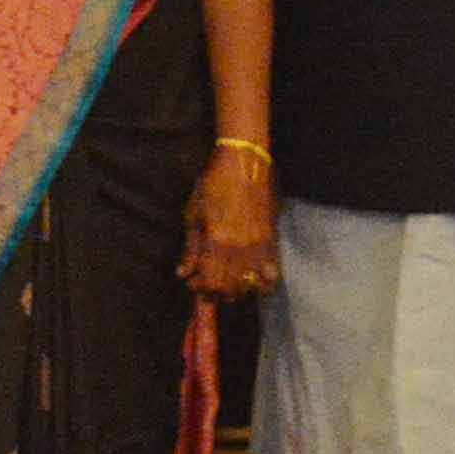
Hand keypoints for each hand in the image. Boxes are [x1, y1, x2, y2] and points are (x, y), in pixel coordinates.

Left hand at [184, 148, 281, 298]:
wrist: (244, 162)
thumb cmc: (213, 184)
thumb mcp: (194, 214)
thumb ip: (190, 248)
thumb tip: (183, 273)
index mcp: (217, 242)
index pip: (209, 282)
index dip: (199, 286)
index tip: (192, 280)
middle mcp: (240, 249)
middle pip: (229, 288)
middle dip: (215, 291)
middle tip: (207, 282)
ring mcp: (259, 246)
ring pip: (250, 285)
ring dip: (236, 290)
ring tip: (227, 281)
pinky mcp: (271, 241)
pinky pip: (271, 274)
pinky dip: (261, 283)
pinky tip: (251, 278)